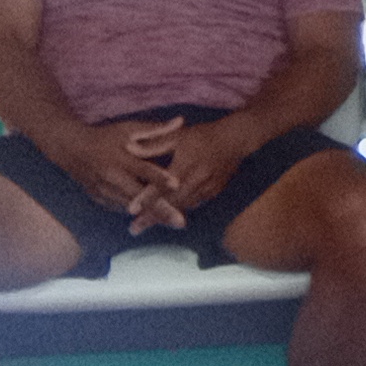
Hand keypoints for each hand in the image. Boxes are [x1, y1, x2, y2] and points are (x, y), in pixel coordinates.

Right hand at [47, 119, 176, 223]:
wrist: (72, 149)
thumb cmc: (106, 137)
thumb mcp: (129, 129)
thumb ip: (156, 129)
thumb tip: (181, 121)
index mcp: (120, 158)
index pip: (143, 169)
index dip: (160, 177)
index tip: (178, 185)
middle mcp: (111, 177)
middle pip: (139, 196)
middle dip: (160, 210)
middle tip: (181, 222)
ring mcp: (104, 191)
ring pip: (131, 207)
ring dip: (152, 216)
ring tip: (175, 223)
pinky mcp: (100, 199)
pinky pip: (122, 208)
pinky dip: (139, 213)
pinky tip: (158, 219)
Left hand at [124, 116, 257, 225]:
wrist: (236, 140)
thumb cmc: (203, 136)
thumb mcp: (178, 135)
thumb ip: (153, 143)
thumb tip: (129, 148)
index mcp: (186, 164)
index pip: (162, 185)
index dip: (146, 198)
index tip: (131, 210)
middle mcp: (197, 179)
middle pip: (171, 203)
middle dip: (152, 217)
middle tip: (134, 229)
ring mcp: (207, 188)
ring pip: (182, 206)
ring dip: (164, 217)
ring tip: (146, 225)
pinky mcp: (214, 192)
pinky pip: (193, 204)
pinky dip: (179, 210)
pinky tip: (168, 214)